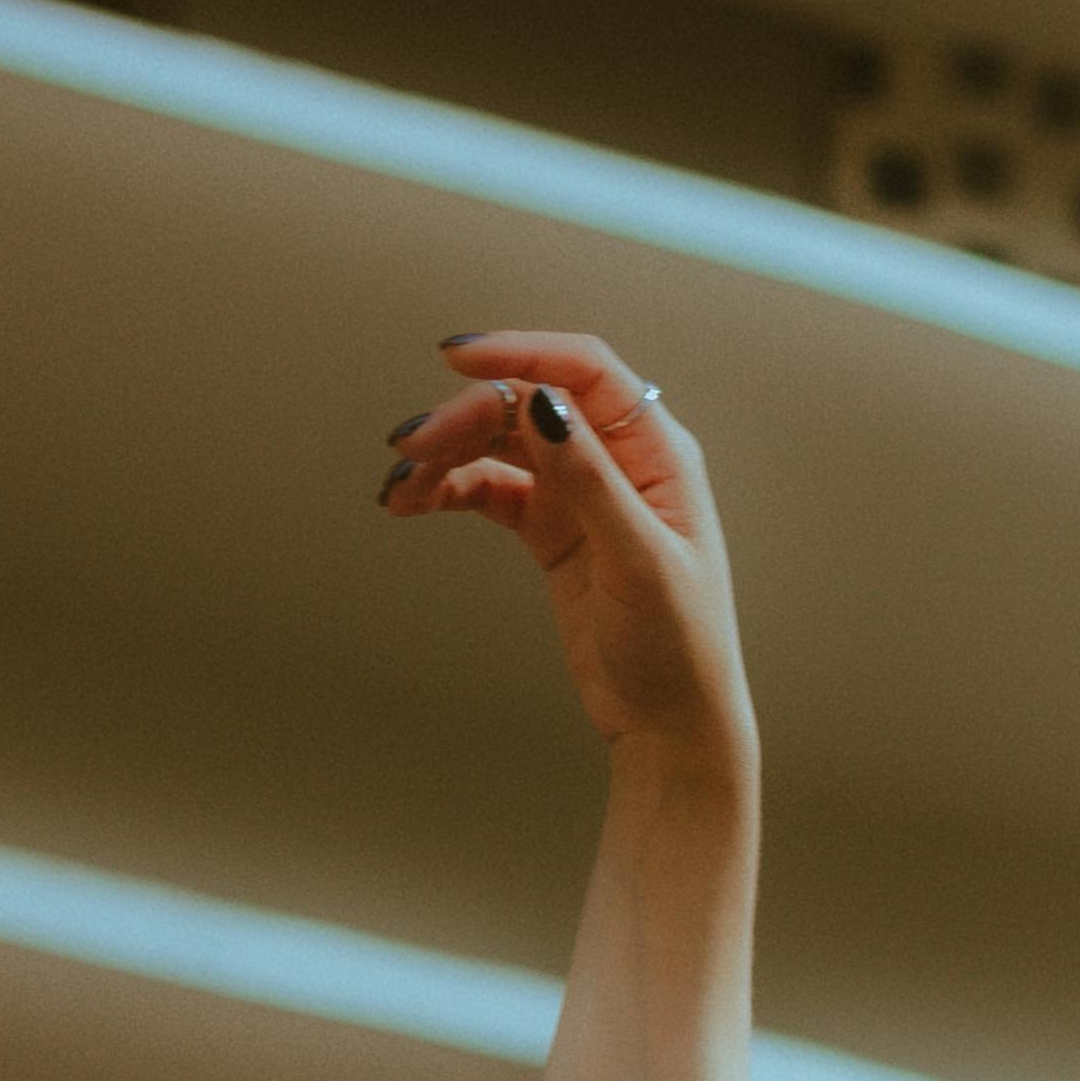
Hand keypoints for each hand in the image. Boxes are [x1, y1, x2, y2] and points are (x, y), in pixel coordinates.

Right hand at [377, 329, 753, 772]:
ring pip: (502, 444)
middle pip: (528, 404)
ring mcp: (581, 493)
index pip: (583, 372)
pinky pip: (491, 489)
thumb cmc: (679, 650)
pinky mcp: (552, 531)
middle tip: (411, 450)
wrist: (671, 729)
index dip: (521, 351)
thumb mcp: (639, 562)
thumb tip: (543, 401)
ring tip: (400, 489)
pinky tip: (413, 503)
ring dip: (448, 454)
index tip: (456, 359)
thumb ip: (592, 481)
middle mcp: (618, 461)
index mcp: (656, 453)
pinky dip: (451, 490)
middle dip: (466, 417)